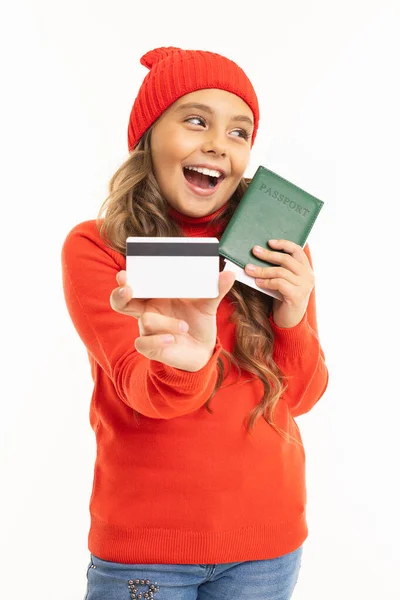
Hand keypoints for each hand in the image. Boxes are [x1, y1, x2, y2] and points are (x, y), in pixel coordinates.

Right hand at [110, 270, 235, 371]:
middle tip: (128, 288)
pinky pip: (144, 343)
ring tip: (184, 327)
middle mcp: (148, 310)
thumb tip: (230, 273)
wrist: (203, 349)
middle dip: (120, 294)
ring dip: (165, 323)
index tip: (125, 273)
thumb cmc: (198, 321)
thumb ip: (216, 289)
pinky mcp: (151, 348)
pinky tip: (172, 339)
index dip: (126, 278)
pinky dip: (157, 341)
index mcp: (156, 295)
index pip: (135, 283)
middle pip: (121, 301)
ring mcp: (148, 329)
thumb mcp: (208, 304)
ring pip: (145, 321)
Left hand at [245, 239, 314, 327]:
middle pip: (286, 259)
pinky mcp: (297, 296)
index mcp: (306, 269)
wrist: (290, 321)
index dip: (283, 244)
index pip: (297, 250)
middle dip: (268, 254)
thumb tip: (259, 254)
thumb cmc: (284, 298)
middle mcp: (308, 276)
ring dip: (262, 269)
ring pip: (280, 271)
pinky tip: (258, 282)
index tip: (269, 242)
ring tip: (249, 269)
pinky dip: (266, 281)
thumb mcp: (284, 280)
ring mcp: (304, 286)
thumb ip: (279, 268)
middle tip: (254, 251)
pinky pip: (279, 283)